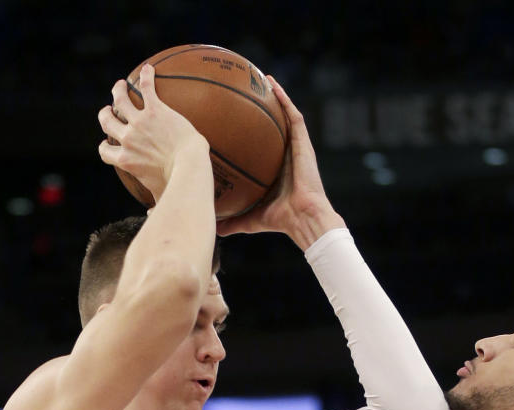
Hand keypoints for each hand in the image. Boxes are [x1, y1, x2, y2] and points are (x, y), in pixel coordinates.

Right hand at [97, 64, 208, 201]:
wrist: (189, 166)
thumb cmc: (177, 186)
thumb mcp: (160, 197)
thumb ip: (154, 205)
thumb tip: (153, 217)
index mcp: (125, 160)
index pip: (105, 151)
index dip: (105, 144)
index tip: (108, 140)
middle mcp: (128, 139)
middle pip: (107, 122)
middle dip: (105, 114)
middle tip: (110, 108)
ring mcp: (140, 123)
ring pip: (119, 100)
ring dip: (118, 90)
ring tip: (121, 85)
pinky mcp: (155, 110)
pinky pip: (147, 89)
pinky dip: (146, 78)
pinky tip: (149, 69)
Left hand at [215, 75, 344, 248]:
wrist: (303, 219)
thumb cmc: (280, 220)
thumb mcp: (249, 219)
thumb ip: (231, 222)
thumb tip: (210, 228)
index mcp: (273, 168)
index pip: (261, 144)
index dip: (250, 130)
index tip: (233, 118)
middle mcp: (285, 154)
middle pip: (272, 124)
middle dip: (262, 106)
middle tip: (244, 90)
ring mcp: (295, 147)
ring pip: (284, 114)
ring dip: (274, 95)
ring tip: (260, 77)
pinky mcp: (303, 143)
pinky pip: (293, 116)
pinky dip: (284, 98)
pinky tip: (272, 84)